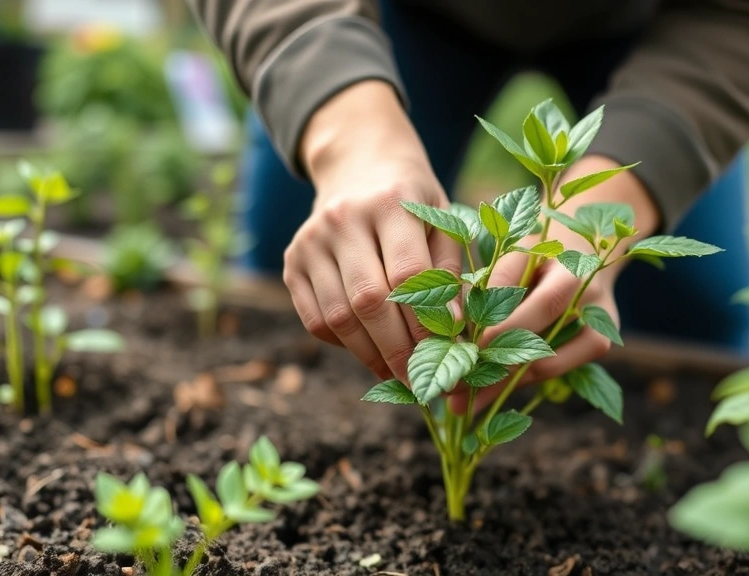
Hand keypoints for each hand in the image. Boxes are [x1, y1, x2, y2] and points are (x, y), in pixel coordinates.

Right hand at [285, 81, 460, 382]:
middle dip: (397, 350)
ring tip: (397, 375)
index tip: (445, 355)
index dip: (425, 322)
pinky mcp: (292, 261)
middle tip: (420, 382)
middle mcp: (344, 218)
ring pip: (337, 316)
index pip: (408, 274)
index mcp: (391, 202)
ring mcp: (311, 240)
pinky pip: (314, 319)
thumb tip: (455, 331)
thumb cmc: (414, 203)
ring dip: (370, 356)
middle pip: (369, 300)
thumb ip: (450, 272)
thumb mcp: (442, 221)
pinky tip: (368, 352)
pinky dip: (342, 344)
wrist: (359, 164)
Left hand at [448, 155, 660, 414]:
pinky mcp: (598, 344)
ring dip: (500, 387)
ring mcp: (601, 324)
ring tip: (461, 405)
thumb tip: (457, 324)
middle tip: (450, 390)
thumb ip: (492, 282)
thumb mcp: (513, 249)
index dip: (501, 331)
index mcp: (573, 268)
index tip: (464, 351)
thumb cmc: (535, 245)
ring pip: (547, 366)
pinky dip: (518, 383)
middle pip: (541, 344)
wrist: (582, 245)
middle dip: (492, 369)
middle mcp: (592, 299)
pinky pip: (555, 373)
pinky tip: (486, 396)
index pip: (537, 306)